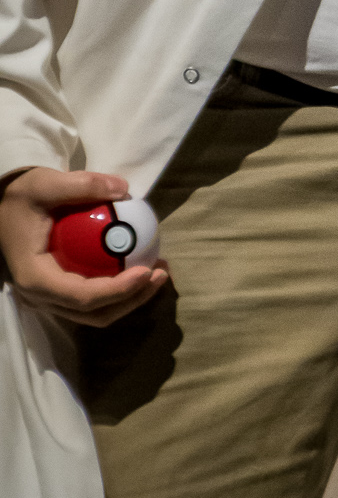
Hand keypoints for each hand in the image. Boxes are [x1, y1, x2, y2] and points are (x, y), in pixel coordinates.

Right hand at [0, 168, 170, 326]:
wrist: (1, 205)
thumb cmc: (20, 197)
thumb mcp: (45, 183)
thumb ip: (83, 185)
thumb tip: (124, 190)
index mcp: (35, 279)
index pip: (83, 296)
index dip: (119, 290)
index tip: (147, 271)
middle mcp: (41, 297)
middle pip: (94, 313)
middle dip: (133, 299)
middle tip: (161, 273)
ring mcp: (50, 298)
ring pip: (96, 313)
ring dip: (131, 298)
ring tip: (159, 272)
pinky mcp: (59, 291)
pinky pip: (93, 299)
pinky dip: (119, 290)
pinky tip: (140, 266)